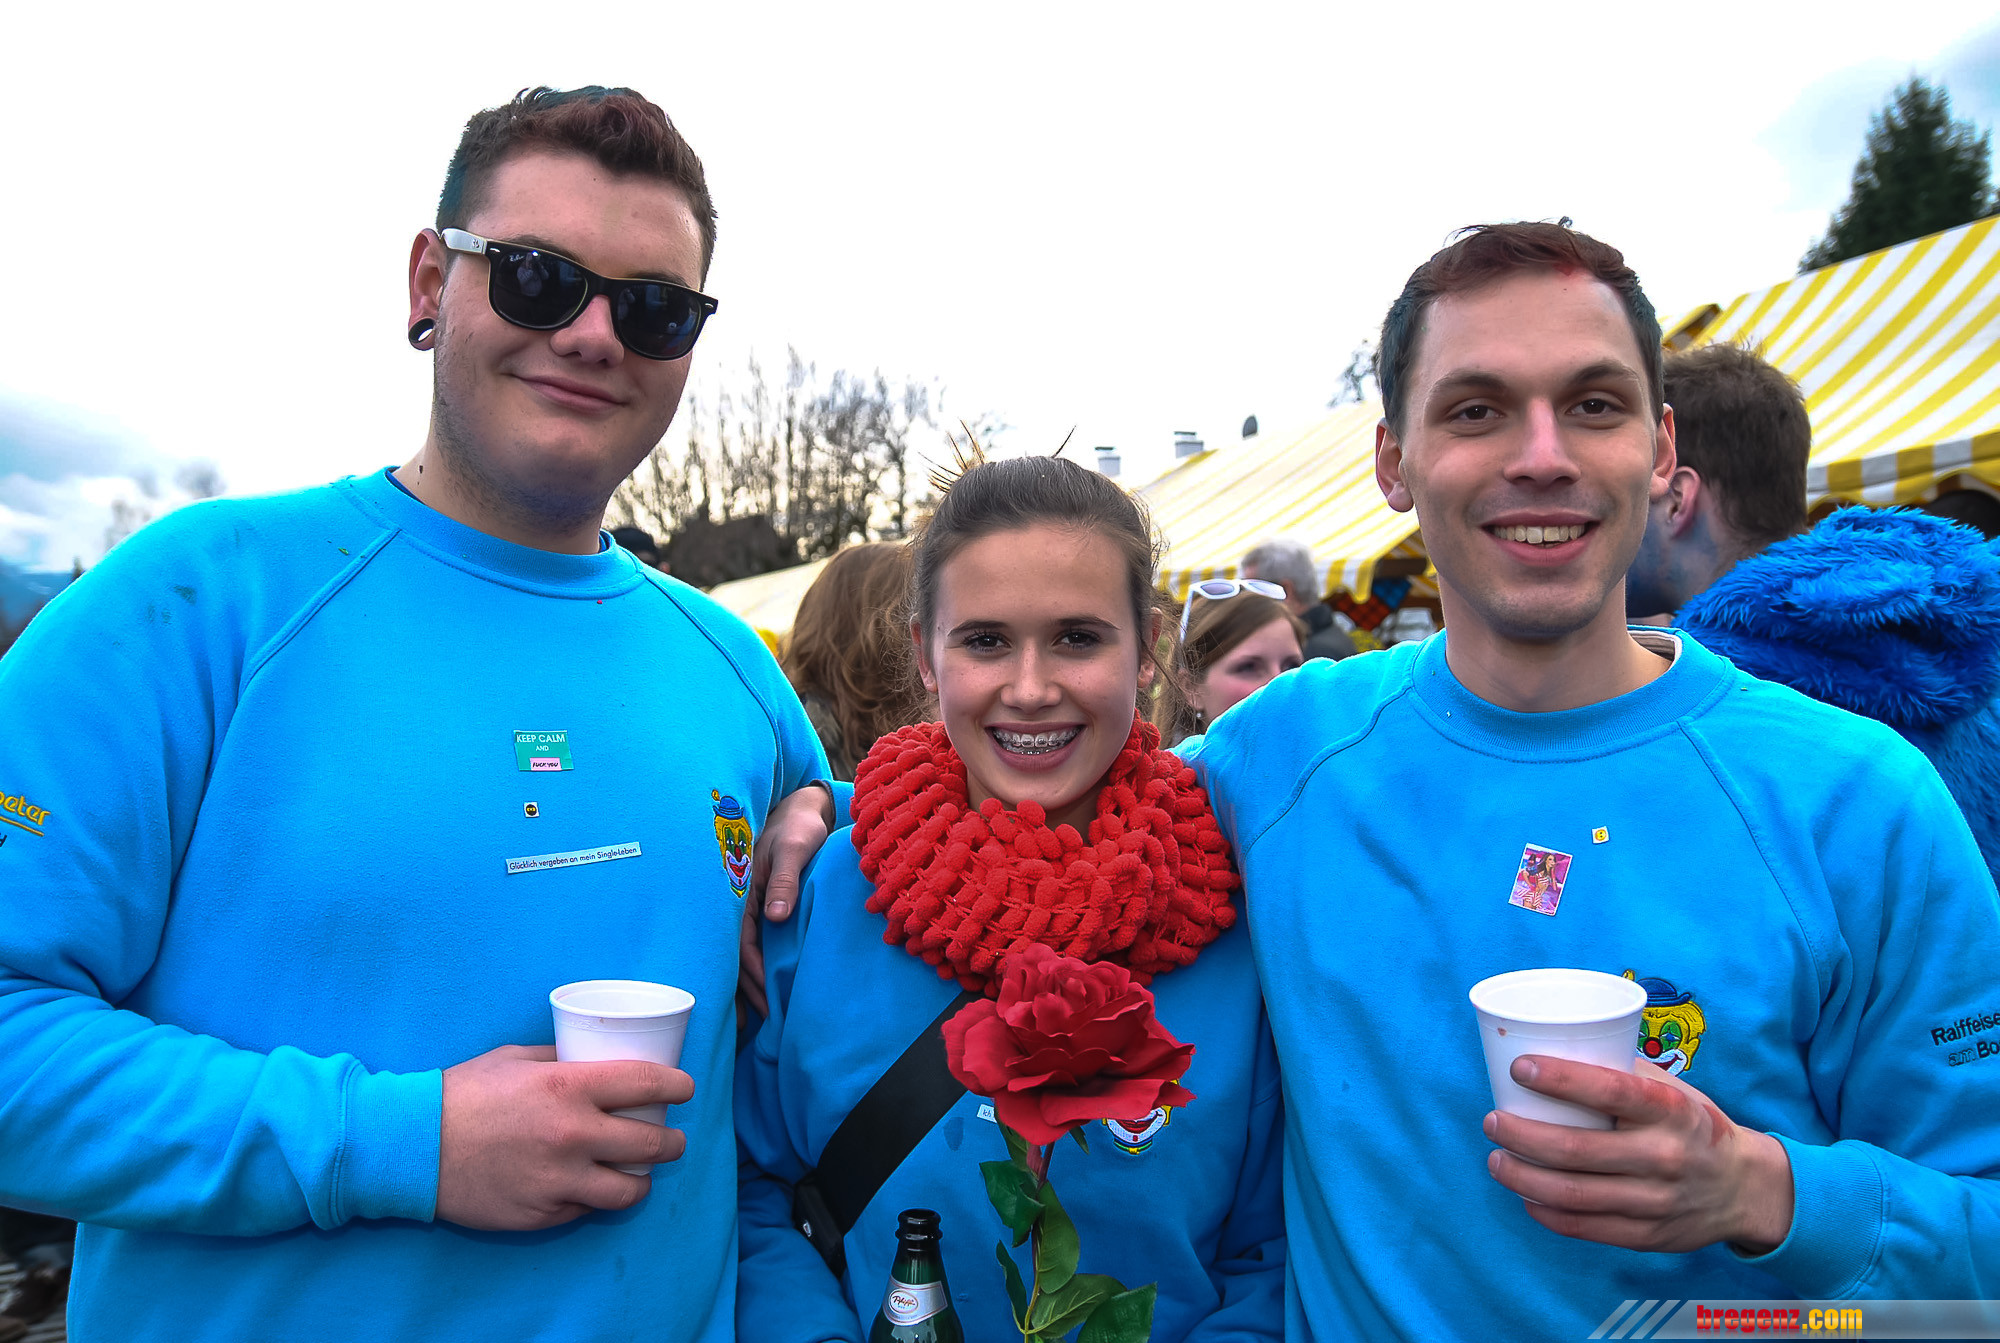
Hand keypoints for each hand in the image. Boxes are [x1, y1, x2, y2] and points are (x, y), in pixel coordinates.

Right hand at [435, 1044, 695, 1230]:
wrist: (411, 1146)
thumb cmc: (463, 1094)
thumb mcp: (517, 1058)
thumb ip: (561, 1058)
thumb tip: (595, 1055)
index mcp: (570, 1087)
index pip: (648, 1085)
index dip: (677, 1086)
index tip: (685, 1088)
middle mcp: (573, 1136)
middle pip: (652, 1145)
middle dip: (672, 1142)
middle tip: (673, 1139)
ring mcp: (559, 1181)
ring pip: (629, 1191)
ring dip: (642, 1181)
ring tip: (641, 1172)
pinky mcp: (543, 1214)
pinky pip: (585, 1209)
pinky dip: (592, 1198)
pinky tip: (590, 1187)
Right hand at [739, 783, 835, 1015]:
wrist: (800, 807)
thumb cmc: (797, 826)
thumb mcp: (793, 848)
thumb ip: (783, 879)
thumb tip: (775, 916)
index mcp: (741, 891)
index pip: (743, 942)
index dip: (752, 973)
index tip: (765, 1000)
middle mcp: (738, 903)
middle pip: (735, 955)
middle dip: (743, 990)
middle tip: (753, 1025)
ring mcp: (746, 905)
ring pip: (740, 953)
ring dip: (744, 985)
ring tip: (751, 1020)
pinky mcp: (758, 905)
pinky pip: (751, 942)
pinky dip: (752, 967)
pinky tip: (759, 989)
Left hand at [1482, 1054, 1794, 1254]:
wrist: (1745, 1188)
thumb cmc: (1693, 1126)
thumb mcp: (1674, 1091)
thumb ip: (1626, 1074)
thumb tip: (1558, 1045)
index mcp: (1671, 1111)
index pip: (1610, 1090)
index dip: (1560, 1079)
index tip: (1519, 1068)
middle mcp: (1664, 1156)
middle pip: (1576, 1150)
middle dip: (1521, 1135)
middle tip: (1492, 1121)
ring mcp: (1656, 1201)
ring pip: (1573, 1194)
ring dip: (1523, 1178)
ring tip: (1496, 1160)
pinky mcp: (1648, 1235)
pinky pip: (1586, 1227)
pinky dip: (1546, 1212)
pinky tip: (1526, 1196)